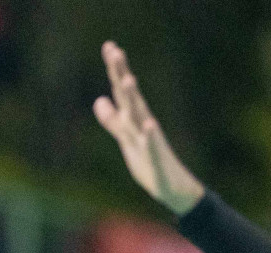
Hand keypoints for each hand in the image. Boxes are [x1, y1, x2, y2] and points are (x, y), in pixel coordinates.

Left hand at [94, 41, 204, 216]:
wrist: (171, 188)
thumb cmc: (148, 162)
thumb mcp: (125, 138)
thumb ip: (112, 120)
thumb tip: (99, 100)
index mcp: (134, 119)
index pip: (122, 90)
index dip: (115, 70)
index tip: (109, 45)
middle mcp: (142, 124)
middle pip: (129, 96)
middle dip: (122, 74)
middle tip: (115, 51)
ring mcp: (150, 141)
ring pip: (140, 117)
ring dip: (135, 100)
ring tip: (129, 80)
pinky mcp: (156, 160)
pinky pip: (152, 146)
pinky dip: (150, 136)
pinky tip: (149, 124)